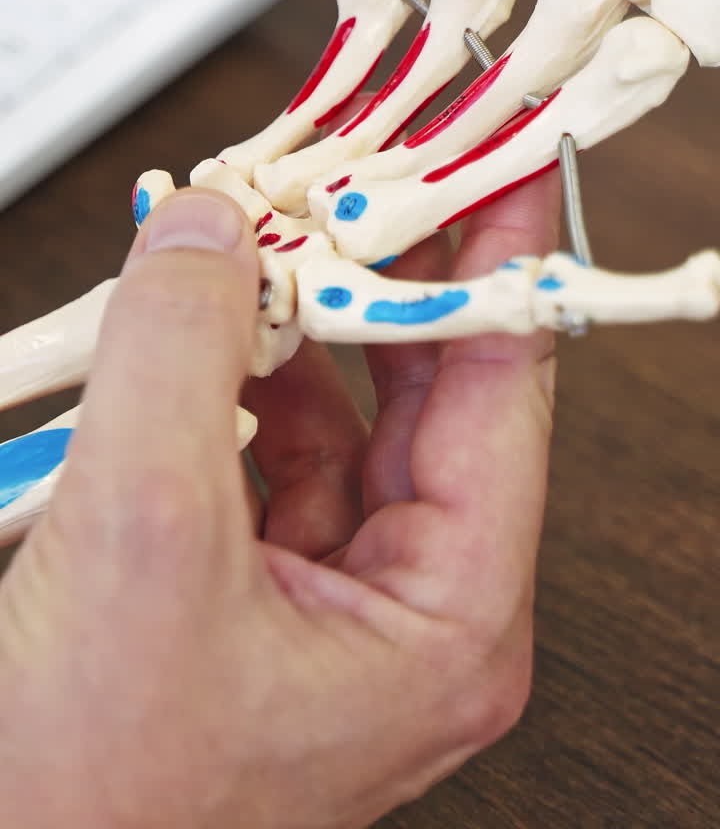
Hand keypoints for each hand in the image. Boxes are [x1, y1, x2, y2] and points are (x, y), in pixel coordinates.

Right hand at [0, 176, 558, 828]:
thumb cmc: (82, 797)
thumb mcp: (143, 536)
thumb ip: (180, 353)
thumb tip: (210, 233)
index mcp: (444, 624)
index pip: (504, 389)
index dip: (505, 261)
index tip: (502, 165)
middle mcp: (406, 614)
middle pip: (432, 393)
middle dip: (395, 275)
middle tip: (388, 171)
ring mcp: (330, 601)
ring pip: (348, 413)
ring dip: (307, 318)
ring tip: (281, 227)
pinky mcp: (255, 588)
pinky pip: (276, 446)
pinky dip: (246, 372)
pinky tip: (214, 321)